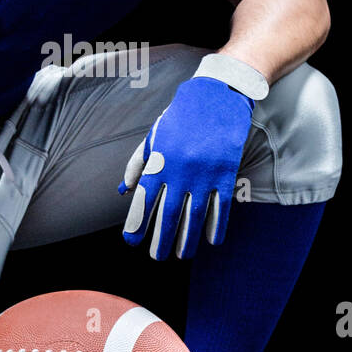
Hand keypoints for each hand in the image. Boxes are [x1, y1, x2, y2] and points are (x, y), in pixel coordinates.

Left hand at [119, 75, 253, 259]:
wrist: (217, 95)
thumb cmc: (181, 116)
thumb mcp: (155, 135)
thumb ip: (138, 163)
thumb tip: (124, 191)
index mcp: (159, 160)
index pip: (144, 200)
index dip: (137, 223)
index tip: (132, 241)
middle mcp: (180, 170)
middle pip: (168, 213)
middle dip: (161, 239)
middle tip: (157, 257)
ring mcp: (204, 172)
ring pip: (194, 215)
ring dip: (187, 239)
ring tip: (182, 255)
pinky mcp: (226, 171)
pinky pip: (221, 205)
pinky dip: (217, 225)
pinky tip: (212, 240)